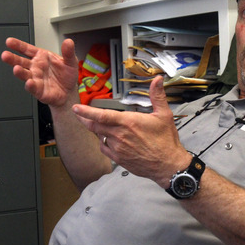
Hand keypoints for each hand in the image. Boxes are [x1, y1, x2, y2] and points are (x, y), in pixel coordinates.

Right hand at [1, 37, 78, 107]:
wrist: (69, 92)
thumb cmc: (66, 75)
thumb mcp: (70, 61)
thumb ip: (68, 52)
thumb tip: (68, 42)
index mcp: (41, 57)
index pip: (27, 49)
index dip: (18, 45)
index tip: (9, 41)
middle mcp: (35, 67)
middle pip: (21, 62)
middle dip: (12, 59)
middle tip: (5, 55)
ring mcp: (35, 79)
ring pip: (24, 75)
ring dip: (19, 72)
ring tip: (16, 69)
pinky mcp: (38, 90)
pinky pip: (33, 88)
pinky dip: (30, 86)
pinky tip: (29, 82)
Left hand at [72, 76, 190, 187]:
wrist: (168, 165)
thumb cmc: (166, 141)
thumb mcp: (164, 114)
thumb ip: (157, 95)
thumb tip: (157, 79)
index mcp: (128, 122)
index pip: (102, 116)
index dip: (86, 112)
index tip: (76, 108)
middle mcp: (120, 136)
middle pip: (95, 126)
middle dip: (85, 119)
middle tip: (79, 113)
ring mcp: (118, 148)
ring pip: (100, 137)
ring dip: (97, 130)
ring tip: (98, 125)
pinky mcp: (119, 159)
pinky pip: (104, 148)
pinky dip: (103, 142)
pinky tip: (108, 139)